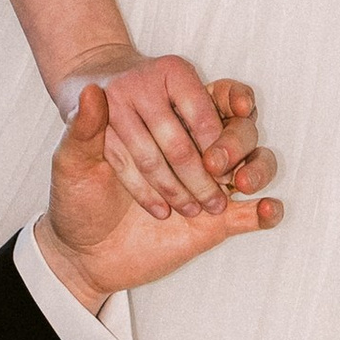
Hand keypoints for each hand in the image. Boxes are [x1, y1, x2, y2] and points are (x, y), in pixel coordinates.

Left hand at [38, 81, 278, 304]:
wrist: (81, 247)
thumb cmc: (77, 196)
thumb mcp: (72, 162)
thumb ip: (83, 128)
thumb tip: (91, 92)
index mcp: (167, 119)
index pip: (209, 102)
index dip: (227, 103)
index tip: (233, 106)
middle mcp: (196, 146)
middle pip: (238, 130)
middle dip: (232, 144)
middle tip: (210, 163)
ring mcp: (210, 183)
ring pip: (256, 163)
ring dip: (257, 169)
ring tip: (241, 183)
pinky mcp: (218, 220)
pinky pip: (252, 213)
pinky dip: (267, 211)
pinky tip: (267, 210)